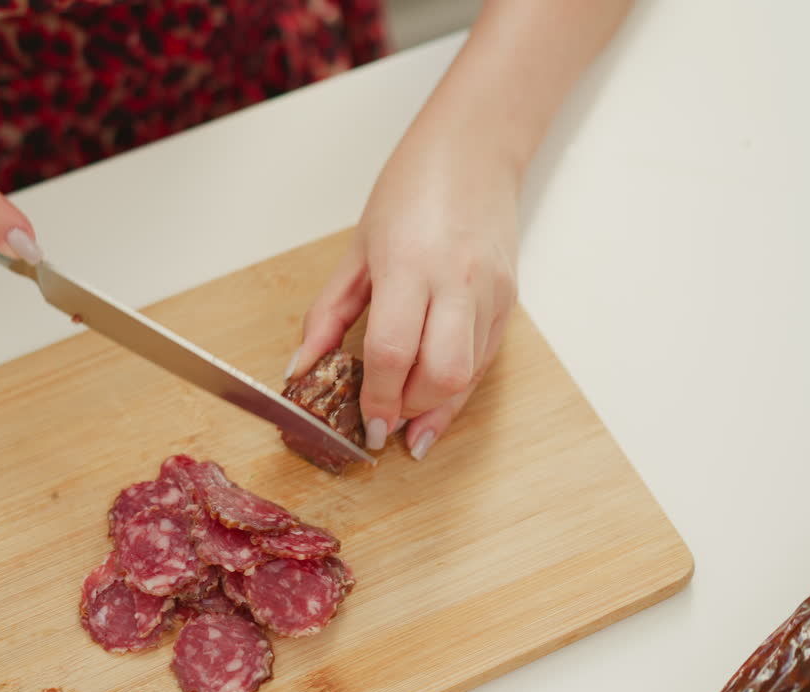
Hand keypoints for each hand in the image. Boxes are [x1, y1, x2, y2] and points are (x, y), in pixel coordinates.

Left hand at [289, 132, 518, 460]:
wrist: (475, 148)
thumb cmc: (410, 190)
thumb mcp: (356, 251)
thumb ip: (328, 315)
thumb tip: (301, 367)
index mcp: (409, 264)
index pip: (393, 352)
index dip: (377, 399)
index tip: (364, 424)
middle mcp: (457, 281)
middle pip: (440, 374)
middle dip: (409, 408)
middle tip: (384, 419)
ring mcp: (489, 293)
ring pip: (469, 375)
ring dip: (436, 406)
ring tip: (408, 419)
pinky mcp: (509, 299)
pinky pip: (485, 360)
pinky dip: (458, 387)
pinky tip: (435, 401)